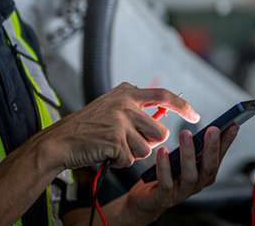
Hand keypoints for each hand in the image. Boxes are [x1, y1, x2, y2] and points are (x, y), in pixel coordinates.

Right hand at [42, 82, 199, 169]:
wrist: (59, 141)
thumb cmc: (86, 128)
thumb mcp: (111, 108)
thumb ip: (135, 111)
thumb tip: (162, 127)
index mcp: (126, 92)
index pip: (164, 96)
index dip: (182, 107)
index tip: (196, 116)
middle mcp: (126, 102)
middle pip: (160, 132)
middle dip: (149, 144)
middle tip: (128, 144)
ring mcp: (121, 120)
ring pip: (147, 149)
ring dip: (132, 155)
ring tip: (113, 147)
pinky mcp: (115, 139)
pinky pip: (130, 159)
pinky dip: (119, 162)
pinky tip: (105, 154)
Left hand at [124, 124, 239, 223]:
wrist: (146, 200)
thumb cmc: (168, 174)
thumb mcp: (184, 158)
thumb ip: (196, 146)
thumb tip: (210, 125)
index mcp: (205, 173)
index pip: (220, 156)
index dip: (227, 142)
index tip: (233, 124)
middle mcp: (197, 184)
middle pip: (209, 167)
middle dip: (212, 148)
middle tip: (213, 129)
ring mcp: (182, 193)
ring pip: (190, 175)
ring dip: (189, 154)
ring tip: (185, 133)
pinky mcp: (164, 198)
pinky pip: (166, 183)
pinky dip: (165, 167)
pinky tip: (163, 151)